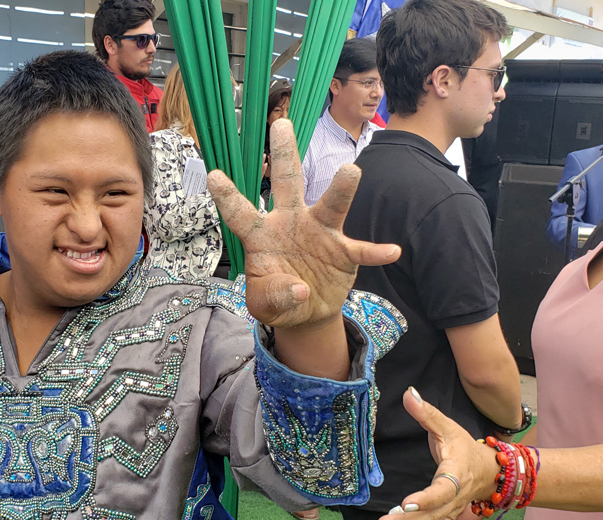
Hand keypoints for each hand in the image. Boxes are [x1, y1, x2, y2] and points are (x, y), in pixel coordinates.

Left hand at [205, 119, 399, 328]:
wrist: (305, 312)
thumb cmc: (276, 299)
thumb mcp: (263, 305)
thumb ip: (272, 295)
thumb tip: (298, 289)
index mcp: (262, 235)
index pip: (241, 213)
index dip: (227, 196)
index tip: (212, 175)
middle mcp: (290, 224)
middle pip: (286, 184)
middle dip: (283, 155)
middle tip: (280, 124)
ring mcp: (319, 234)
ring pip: (329, 205)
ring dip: (340, 189)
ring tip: (351, 170)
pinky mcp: (343, 252)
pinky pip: (361, 250)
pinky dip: (375, 252)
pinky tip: (390, 251)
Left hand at [374, 388, 500, 519]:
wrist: (490, 471)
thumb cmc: (464, 448)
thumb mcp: (448, 427)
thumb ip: (427, 413)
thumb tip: (408, 393)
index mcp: (457, 474)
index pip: (443, 491)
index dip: (426, 499)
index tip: (406, 502)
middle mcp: (456, 499)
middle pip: (433, 517)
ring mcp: (451, 514)